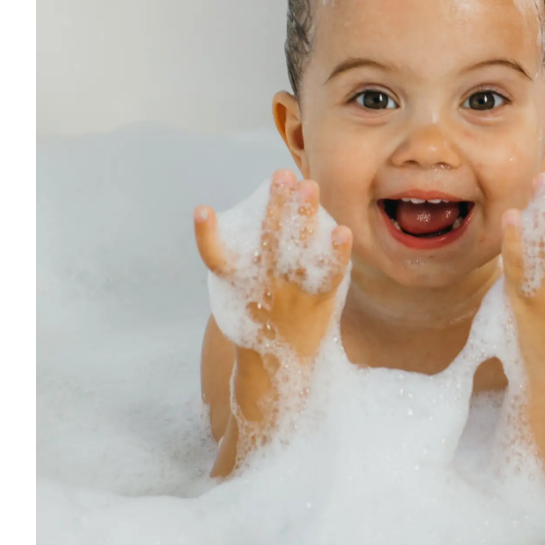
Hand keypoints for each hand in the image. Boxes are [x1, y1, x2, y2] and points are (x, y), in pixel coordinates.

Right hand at [194, 169, 351, 359]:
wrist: (279, 370)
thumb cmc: (260, 321)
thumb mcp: (241, 296)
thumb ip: (247, 262)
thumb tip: (268, 215)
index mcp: (237, 285)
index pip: (215, 258)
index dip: (206, 235)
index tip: (202, 210)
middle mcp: (262, 286)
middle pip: (266, 240)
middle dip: (274, 205)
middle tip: (281, 175)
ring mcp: (291, 294)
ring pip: (296, 250)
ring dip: (303, 217)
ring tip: (308, 186)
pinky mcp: (318, 302)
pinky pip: (329, 275)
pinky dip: (336, 254)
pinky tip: (342, 231)